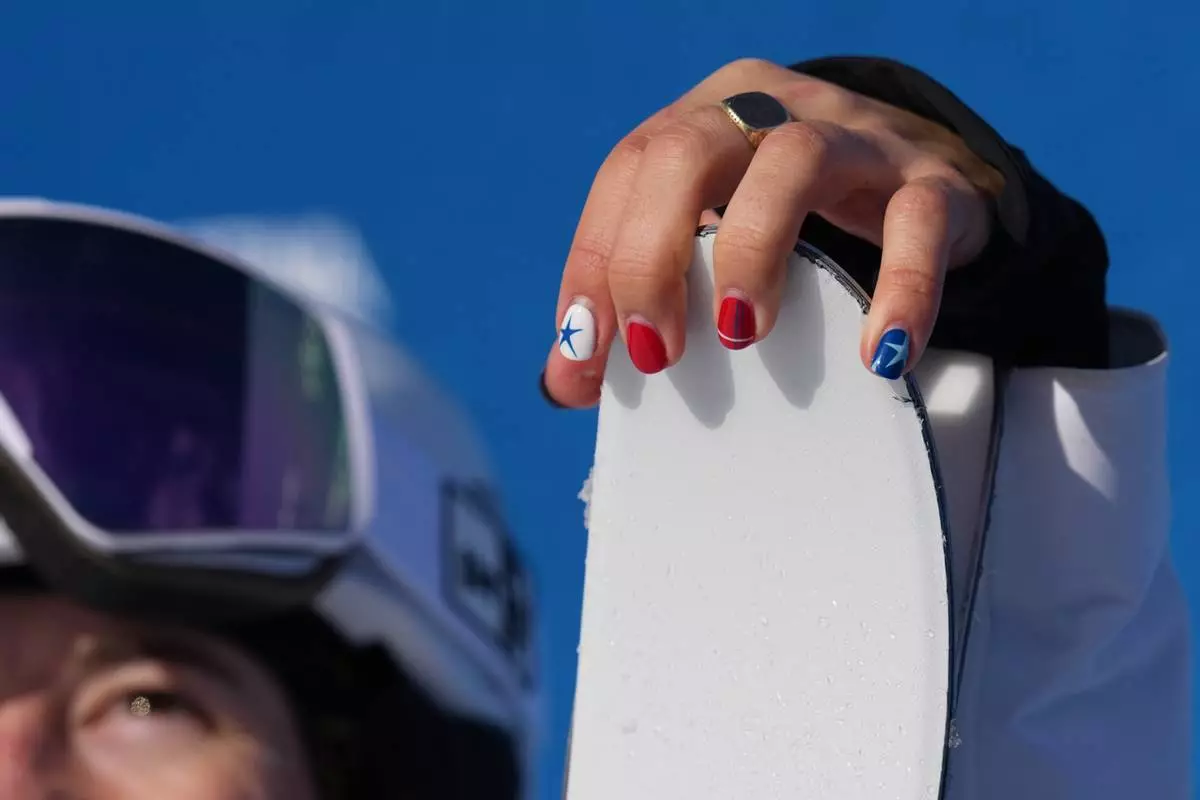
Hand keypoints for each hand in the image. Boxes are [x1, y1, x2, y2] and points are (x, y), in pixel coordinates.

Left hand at [542, 58, 1000, 406]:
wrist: (929, 184)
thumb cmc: (794, 224)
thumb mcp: (709, 243)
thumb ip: (638, 302)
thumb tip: (566, 381)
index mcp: (706, 117)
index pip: (629, 170)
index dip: (596, 259)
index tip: (587, 351)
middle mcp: (774, 109)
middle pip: (690, 152)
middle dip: (654, 254)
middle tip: (660, 350)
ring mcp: (859, 138)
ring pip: (794, 160)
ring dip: (753, 250)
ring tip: (741, 333)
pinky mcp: (935, 182)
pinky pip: (918, 221)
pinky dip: (900, 287)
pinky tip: (876, 353)